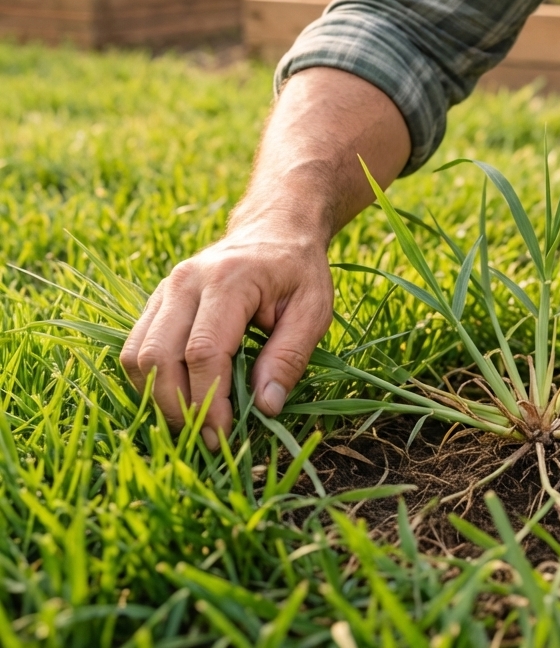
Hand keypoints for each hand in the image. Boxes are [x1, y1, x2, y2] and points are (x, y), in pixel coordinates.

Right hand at [120, 220, 334, 448]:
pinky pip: (136, 348)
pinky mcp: (156, 300)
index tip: (224, 436)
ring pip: (137, 355)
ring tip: (192, 424)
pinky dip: (150, 382)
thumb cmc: (299, 271)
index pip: (203, 351)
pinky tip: (179, 400)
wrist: (274, 228)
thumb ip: (289, 356)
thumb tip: (266, 408)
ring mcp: (165, 288)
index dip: (209, 401)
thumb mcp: (314, 309)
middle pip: (159, 356)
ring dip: (157, 399)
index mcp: (230, 280)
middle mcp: (186, 281)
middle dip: (178, 408)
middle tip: (207, 440)